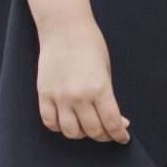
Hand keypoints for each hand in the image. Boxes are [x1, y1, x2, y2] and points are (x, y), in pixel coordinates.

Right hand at [37, 18, 131, 142]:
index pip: (112, 123)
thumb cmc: (90, 45)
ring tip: (87, 128)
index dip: (120, 135)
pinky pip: (50, 121)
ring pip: (71, 131)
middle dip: (104, 135)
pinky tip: (67, 122)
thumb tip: (117, 120)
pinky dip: (59, 127)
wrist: (64, 28)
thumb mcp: (106, 71)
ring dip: (82, 134)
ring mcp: (59, 96)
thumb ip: (108, 97)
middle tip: (107, 133)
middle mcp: (79, 96)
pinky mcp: (44, 94)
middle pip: (92, 130)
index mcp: (100, 89)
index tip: (123, 138)